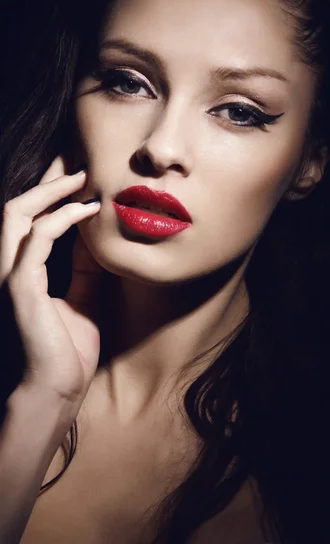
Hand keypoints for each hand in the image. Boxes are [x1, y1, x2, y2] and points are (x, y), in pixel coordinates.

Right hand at [0, 155, 102, 409]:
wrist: (56, 391)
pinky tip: (88, 209)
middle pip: (16, 207)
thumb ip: (85, 267)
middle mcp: (8, 268)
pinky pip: (37, 240)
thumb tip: (97, 234)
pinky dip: (62, 219)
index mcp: (21, 271)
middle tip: (79, 161)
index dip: (50, 193)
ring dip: (50, 191)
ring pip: (16, 214)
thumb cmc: (67, 350)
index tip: (80, 173)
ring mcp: (9, 276)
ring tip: (84, 176)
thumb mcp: (84, 297)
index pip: (28, 220)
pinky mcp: (20, 288)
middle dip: (46, 181)